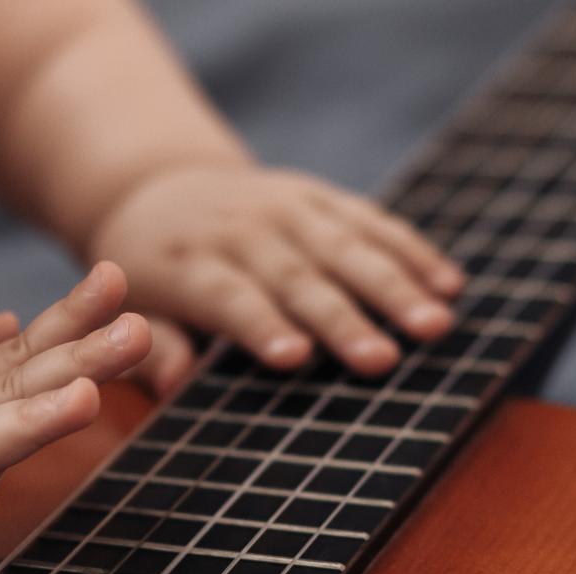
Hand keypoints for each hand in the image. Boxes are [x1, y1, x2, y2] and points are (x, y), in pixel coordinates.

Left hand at [90, 164, 464, 389]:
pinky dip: (410, 250)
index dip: (261, 325)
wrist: (160, 188)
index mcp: (188, 264)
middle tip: (383, 361)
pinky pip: (369, 219)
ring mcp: (283, 207)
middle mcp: (240, 230)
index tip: (295, 358)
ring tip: (435, 325)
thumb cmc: (147, 271)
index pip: (229, 296)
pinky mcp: (317, 195)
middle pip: (296, 277)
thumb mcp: (127, 306)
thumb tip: (171, 384)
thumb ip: (150, 345)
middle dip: (341, 318)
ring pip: (344, 246)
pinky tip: (448, 284)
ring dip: (394, 285)